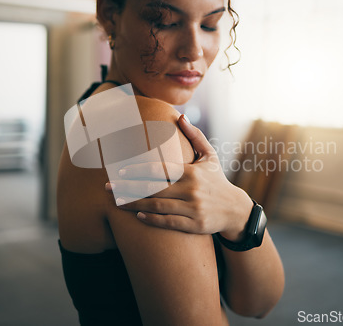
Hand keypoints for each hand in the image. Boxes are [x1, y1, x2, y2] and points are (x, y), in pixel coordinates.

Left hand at [105, 114, 253, 240]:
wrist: (235, 210)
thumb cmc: (217, 180)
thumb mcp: (210, 156)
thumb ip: (195, 136)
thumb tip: (180, 116)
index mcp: (191, 172)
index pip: (159, 170)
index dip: (137, 171)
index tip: (119, 171)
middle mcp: (191, 190)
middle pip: (153, 189)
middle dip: (128, 188)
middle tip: (107, 188)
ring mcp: (193, 209)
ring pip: (157, 207)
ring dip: (134, 205)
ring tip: (116, 203)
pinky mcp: (195, 225)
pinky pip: (169, 223)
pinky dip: (152, 220)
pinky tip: (138, 216)